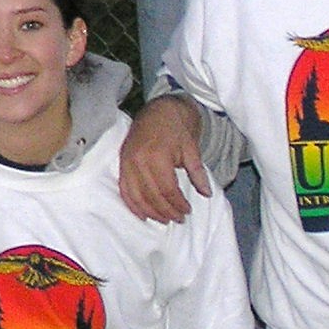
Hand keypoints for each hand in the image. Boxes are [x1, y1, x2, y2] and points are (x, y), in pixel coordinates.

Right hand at [119, 95, 208, 222]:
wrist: (158, 109)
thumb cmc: (176, 127)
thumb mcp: (191, 148)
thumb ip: (197, 172)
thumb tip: (206, 193)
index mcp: (158, 156)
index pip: (167, 189)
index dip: (178, 204)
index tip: (188, 210)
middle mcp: (139, 161)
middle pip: (152, 195)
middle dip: (166, 211)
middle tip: (179, 219)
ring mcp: (127, 162)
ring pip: (137, 196)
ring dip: (150, 212)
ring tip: (164, 219)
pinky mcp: (122, 163)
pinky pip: (124, 189)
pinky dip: (132, 204)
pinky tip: (142, 215)